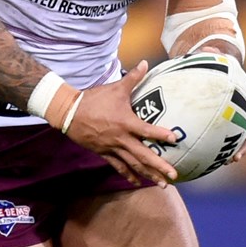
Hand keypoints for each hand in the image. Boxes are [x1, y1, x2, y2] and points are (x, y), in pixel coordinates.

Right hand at [54, 61, 179, 186]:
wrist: (69, 112)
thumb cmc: (95, 99)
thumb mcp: (116, 88)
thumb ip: (133, 78)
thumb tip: (145, 62)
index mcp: (126, 122)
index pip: (147, 131)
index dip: (161, 135)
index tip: (175, 139)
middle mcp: (121, 138)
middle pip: (143, 156)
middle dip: (159, 166)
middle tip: (174, 176)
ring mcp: (112, 148)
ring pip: (133, 164)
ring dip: (148, 174)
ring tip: (162, 183)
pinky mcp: (104, 153)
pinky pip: (118, 166)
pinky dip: (128, 174)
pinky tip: (138, 182)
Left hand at [185, 45, 245, 162]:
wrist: (208, 80)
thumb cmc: (210, 70)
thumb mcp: (209, 61)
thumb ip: (209, 55)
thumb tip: (207, 50)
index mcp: (243, 89)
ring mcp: (239, 119)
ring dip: (243, 148)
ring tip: (233, 159)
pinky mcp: (230, 130)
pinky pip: (232, 143)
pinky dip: (227, 152)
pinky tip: (219, 163)